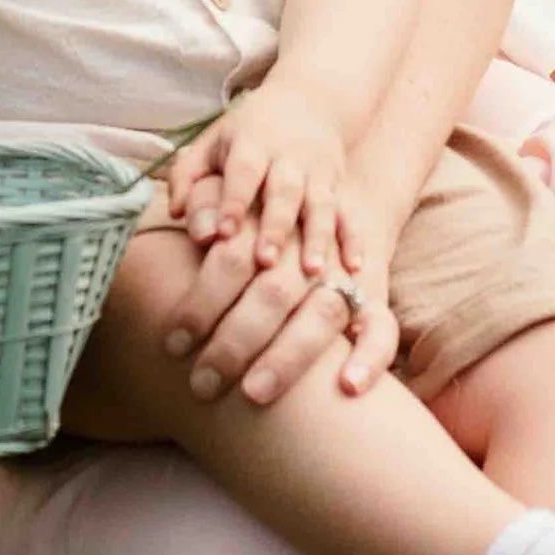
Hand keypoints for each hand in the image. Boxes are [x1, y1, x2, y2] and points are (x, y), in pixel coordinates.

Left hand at [157, 188, 399, 408]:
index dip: (203, 298)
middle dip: (236, 341)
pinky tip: (346, 387)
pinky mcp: (369, 279)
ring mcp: (342, 256)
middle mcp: (307, 230)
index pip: (232, 255)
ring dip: (289, 354)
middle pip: (274, 290)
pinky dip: (369, 354)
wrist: (321, 160)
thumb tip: (198, 229)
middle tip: (202, 384)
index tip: (173, 340)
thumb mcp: (219, 164)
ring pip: (322, 309)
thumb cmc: (251, 177)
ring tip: (254, 394)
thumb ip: (200, 191)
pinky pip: (381, 324)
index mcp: (265, 189)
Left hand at [166, 76, 358, 282]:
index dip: (234, 201)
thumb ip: (187, 175)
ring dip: (316, 238)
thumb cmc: (249, 130)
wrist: (311, 98)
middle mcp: (289, 156)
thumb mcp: (214, 140)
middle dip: (276, 226)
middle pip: (284, 191)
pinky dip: (353, 239)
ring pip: (320, 205)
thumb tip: (173, 213)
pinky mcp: (340, 185)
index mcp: (252, 143)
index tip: (223, 233)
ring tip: (310, 271)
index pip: (243, 171)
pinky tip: (355, 266)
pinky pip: (349, 213)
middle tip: (265, 262)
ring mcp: (319, 171)